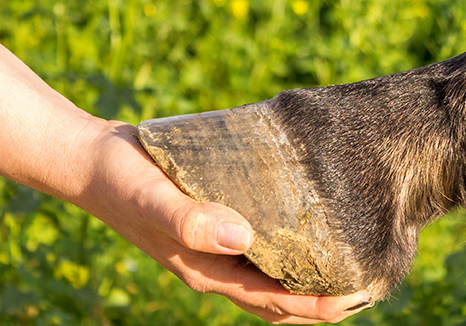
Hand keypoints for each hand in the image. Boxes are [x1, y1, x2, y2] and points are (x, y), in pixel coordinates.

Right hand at [74, 120, 372, 323]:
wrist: (93, 160)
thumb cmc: (122, 181)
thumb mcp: (155, 199)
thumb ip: (192, 220)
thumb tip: (243, 238)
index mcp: (207, 271)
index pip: (274, 301)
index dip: (317, 304)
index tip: (358, 296)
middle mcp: (216, 265)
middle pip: (280, 296)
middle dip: (324, 296)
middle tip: (373, 278)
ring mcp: (216, 245)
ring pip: (273, 271)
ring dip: (310, 272)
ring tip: (353, 254)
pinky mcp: (216, 219)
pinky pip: (261, 241)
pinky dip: (290, 241)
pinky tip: (310, 217)